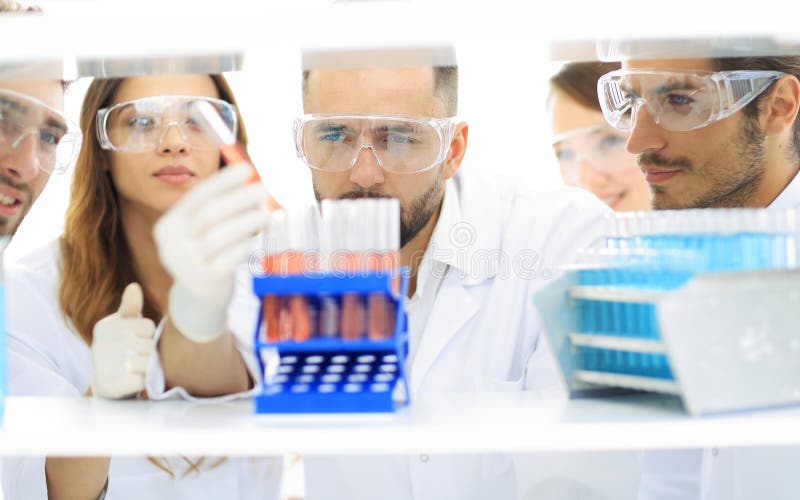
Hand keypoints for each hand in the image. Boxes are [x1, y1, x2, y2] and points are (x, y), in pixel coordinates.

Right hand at [91, 282, 155, 398]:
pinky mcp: (112, 386)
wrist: (109, 386)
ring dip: (149, 367)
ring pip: (148, 362)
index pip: (147, 326)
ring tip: (137, 369)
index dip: (149, 336)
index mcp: (104, 328)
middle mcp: (100, 345)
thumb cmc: (123, 348)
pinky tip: (134, 381)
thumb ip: (130, 307)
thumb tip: (134, 287)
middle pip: (149, 345)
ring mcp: (105, 367)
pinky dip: (145, 382)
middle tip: (138, 358)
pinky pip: (144, 380)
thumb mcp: (126, 325)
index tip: (137, 342)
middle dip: (150, 352)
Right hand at [154, 163, 269, 341]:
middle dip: (239, 198)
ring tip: (266, 212)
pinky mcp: (204, 280)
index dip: (223, 181)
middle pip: (209, 213)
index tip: (246, 169)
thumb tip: (252, 181)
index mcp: (168, 226)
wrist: (199, 298)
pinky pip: (229, 257)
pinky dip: (244, 245)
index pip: (197, 197)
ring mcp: (185, 264)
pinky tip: (255, 239)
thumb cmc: (207, 254)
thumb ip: (220, 208)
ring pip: (220, 235)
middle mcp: (171, 244)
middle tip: (264, 189)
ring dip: (246, 220)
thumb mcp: (203, 232)